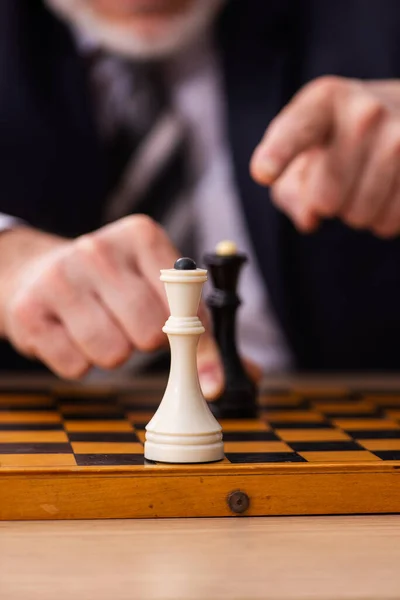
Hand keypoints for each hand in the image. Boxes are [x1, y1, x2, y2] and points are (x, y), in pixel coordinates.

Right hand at [0, 217, 227, 392]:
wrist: (36, 272)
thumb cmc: (110, 284)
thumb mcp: (155, 285)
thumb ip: (197, 327)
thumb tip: (232, 378)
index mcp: (141, 236)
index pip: (186, 299)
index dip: (198, 340)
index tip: (206, 370)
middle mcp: (99, 251)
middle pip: (151, 332)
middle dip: (148, 342)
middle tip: (133, 327)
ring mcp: (60, 279)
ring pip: (114, 354)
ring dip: (115, 354)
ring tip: (101, 328)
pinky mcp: (30, 313)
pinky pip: (77, 367)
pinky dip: (82, 363)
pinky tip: (72, 335)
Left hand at [250, 77, 399, 236]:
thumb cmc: (337, 141)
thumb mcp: (302, 152)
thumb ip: (289, 189)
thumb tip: (310, 217)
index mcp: (324, 101)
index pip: (300, 130)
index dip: (279, 153)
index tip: (263, 173)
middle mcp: (366, 112)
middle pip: (327, 199)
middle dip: (325, 204)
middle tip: (336, 181)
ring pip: (360, 215)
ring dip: (356, 212)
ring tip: (364, 180)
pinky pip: (389, 220)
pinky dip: (381, 218)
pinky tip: (386, 190)